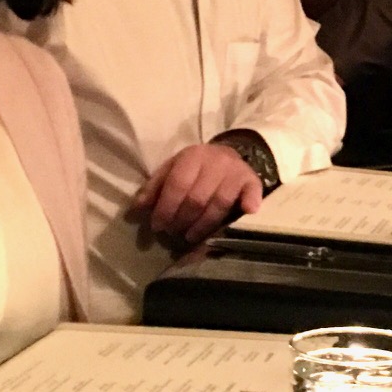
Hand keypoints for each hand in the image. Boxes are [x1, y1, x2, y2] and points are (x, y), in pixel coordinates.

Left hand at [130, 144, 263, 247]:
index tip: (158, 226)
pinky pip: (253, 192)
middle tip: (173, 233)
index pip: (177, 185)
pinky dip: (250, 201)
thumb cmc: (194, 167)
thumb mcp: (172, 169)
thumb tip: (137, 208)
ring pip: (220, 203)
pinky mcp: (252, 179)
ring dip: (204, 225)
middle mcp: (216, 161)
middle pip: (198, 197)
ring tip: (190, 237)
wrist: (227, 154)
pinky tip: (246, 212)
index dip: (166, 208)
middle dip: (182, 220)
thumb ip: (155, 187)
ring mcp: (236, 170)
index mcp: (192, 156)